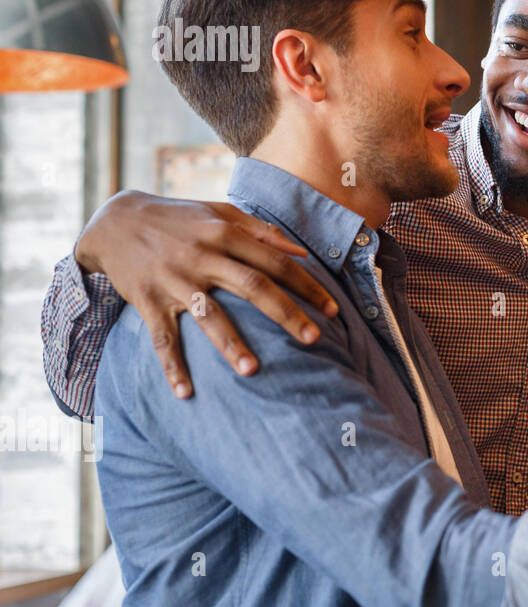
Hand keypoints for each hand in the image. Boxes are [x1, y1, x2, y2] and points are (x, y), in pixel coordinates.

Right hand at [75, 190, 338, 397]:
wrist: (116, 220)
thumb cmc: (180, 218)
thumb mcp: (220, 213)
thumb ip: (262, 231)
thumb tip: (301, 253)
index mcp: (225, 234)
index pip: (276, 262)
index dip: (307, 285)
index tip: (333, 310)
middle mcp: (202, 257)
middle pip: (253, 287)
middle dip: (286, 314)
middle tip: (314, 340)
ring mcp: (174, 281)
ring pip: (208, 316)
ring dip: (230, 344)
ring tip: (252, 371)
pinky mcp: (147, 301)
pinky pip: (162, 338)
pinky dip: (172, 366)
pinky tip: (186, 393)